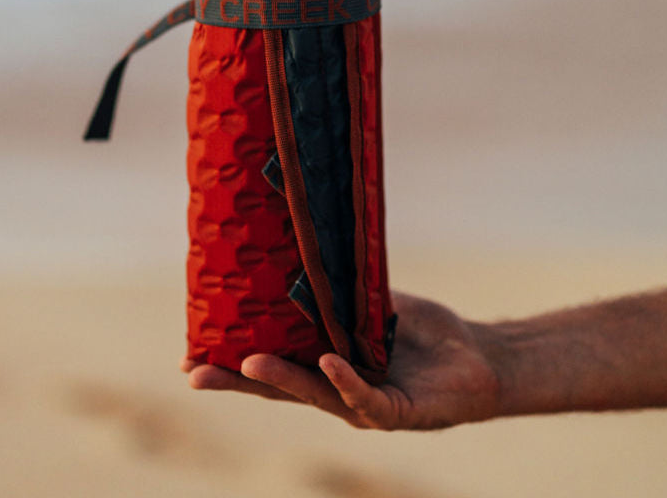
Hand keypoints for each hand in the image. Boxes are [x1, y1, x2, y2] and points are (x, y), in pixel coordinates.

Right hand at [182, 291, 500, 429]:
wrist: (477, 358)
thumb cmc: (422, 333)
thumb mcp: (373, 305)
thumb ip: (340, 293)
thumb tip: (300, 252)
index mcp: (324, 366)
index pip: (272, 365)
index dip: (232, 364)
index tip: (189, 358)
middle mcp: (336, 391)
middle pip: (279, 389)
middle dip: (237, 381)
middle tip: (195, 373)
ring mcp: (364, 407)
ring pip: (315, 396)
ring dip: (282, 380)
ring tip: (248, 364)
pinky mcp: (398, 413)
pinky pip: (366, 399)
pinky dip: (344, 380)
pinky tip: (327, 363)